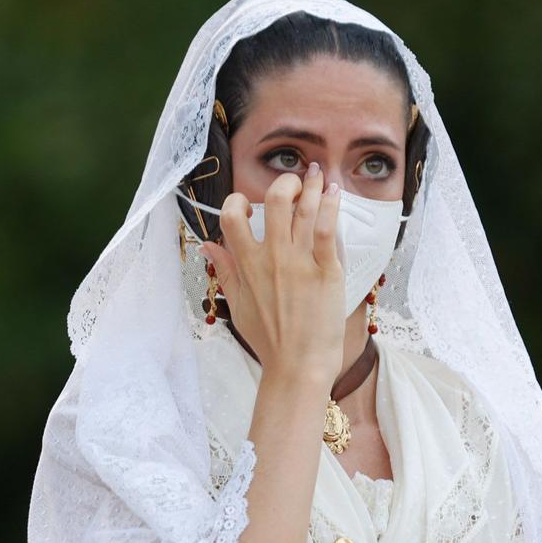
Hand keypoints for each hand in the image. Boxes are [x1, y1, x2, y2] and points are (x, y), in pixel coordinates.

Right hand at [195, 162, 345, 387]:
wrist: (299, 366)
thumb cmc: (270, 340)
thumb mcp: (239, 304)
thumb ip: (225, 270)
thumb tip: (207, 246)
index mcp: (247, 265)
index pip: (231, 217)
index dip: (237, 202)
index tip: (248, 204)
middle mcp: (272, 258)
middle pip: (275, 200)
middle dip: (286, 182)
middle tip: (295, 183)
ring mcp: (300, 262)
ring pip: (305, 208)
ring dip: (313, 186)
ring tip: (319, 176)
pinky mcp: (326, 271)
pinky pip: (328, 228)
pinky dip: (331, 205)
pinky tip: (334, 194)